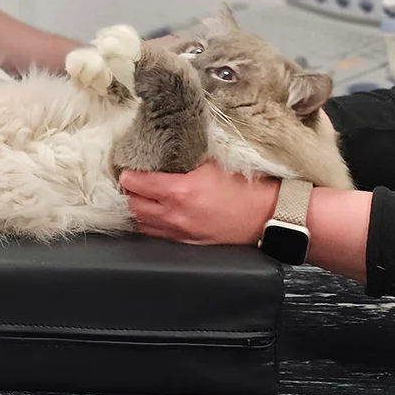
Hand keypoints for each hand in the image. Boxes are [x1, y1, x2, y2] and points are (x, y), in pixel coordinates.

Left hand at [120, 160, 281, 245]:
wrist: (267, 215)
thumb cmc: (245, 187)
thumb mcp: (213, 164)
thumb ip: (185, 159)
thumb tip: (165, 151)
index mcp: (180, 191)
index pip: (136, 183)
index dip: (128, 174)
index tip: (127, 168)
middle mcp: (175, 215)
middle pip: (133, 204)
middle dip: (129, 192)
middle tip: (132, 181)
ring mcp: (180, 232)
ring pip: (141, 222)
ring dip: (138, 209)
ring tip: (141, 197)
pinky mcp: (187, 243)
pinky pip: (157, 234)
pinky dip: (150, 224)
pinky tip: (154, 214)